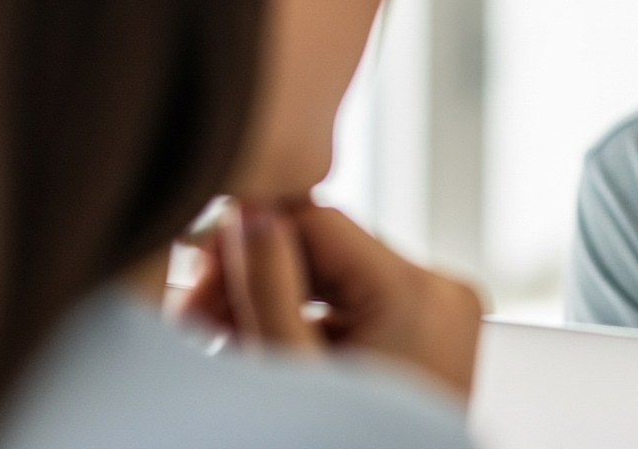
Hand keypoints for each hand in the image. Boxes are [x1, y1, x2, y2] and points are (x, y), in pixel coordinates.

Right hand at [179, 203, 482, 396]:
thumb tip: (247, 211)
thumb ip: (267, 286)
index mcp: (420, 292)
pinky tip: (264, 355)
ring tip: (224, 346)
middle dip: (254, 279)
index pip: (319, 219)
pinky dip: (307, 325)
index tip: (196, 268)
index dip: (249, 237)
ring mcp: (442, 315)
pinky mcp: (430, 336)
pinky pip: (357, 308)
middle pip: (325, 249)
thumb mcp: (290, 370)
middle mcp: (443, 293)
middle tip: (194, 319)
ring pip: (335, 279)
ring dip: (273, 304)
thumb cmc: (353, 448)